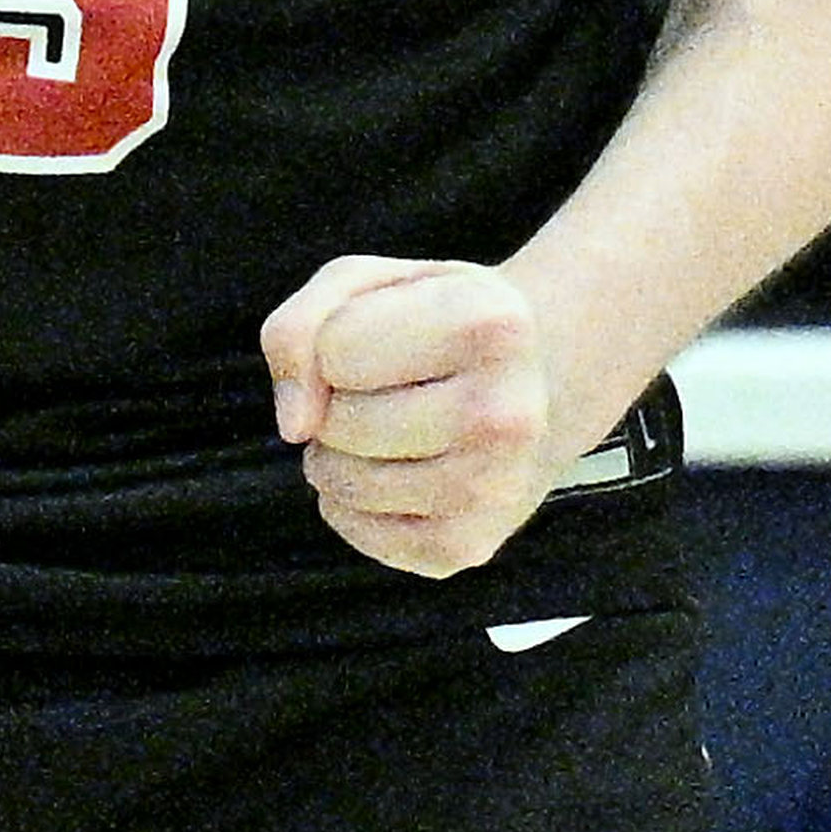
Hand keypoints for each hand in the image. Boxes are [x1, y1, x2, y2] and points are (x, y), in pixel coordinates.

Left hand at [260, 253, 557, 576]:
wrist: (537, 382)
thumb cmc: (434, 322)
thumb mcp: (366, 285)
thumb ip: (298, 326)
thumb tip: (292, 427)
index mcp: (490, 325)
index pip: (334, 350)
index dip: (339, 340)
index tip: (391, 335)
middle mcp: (504, 414)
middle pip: (336, 422)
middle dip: (338, 401)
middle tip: (393, 386)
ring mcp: (492, 490)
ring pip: (339, 481)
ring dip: (339, 452)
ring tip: (394, 425)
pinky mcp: (467, 546)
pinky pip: (353, 527)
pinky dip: (350, 500)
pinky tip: (398, 468)